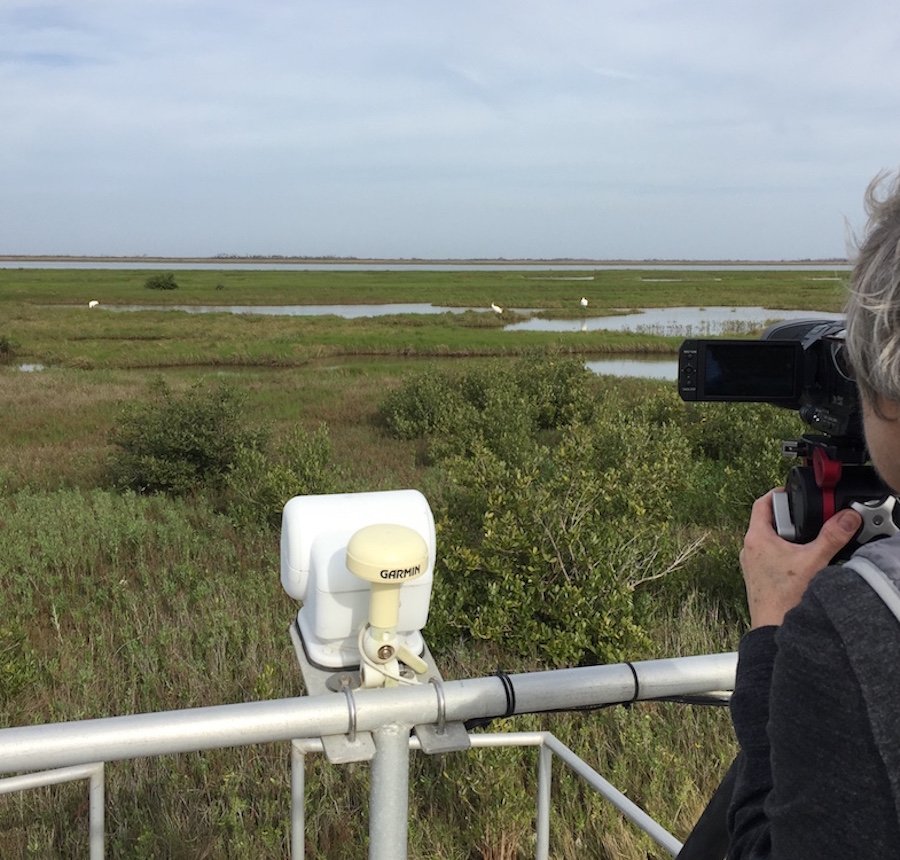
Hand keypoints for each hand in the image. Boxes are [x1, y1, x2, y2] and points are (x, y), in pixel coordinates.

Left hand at [739, 489, 861, 628]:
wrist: (773, 629)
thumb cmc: (785, 597)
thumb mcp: (814, 560)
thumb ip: (832, 536)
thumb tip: (846, 517)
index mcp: (756, 538)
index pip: (762, 503)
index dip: (778, 494)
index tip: (793, 493)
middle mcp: (748, 549)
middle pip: (768, 521)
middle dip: (789, 519)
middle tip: (808, 522)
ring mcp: (751, 564)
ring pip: (769, 540)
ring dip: (788, 538)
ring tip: (807, 545)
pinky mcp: (757, 577)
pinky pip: (769, 556)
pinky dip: (784, 554)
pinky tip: (801, 565)